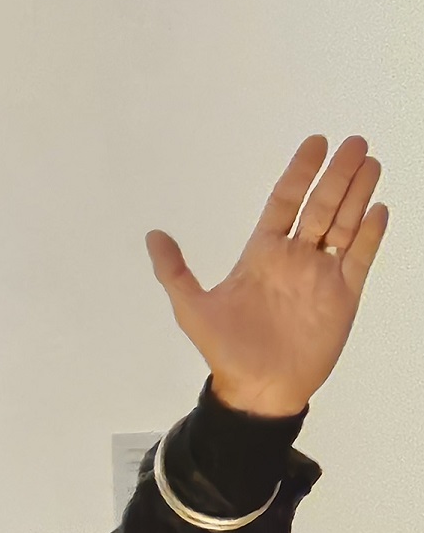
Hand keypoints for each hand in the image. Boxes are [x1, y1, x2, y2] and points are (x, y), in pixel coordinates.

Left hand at [147, 135, 387, 418]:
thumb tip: (153, 237)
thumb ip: (174, 271)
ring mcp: (321, 275)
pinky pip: (360, 258)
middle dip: (337, 175)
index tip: (315, 145)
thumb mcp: (191, 308)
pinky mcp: (343, 296)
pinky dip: (370, 234)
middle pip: (320, 206)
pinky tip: (378, 209)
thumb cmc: (224, 351)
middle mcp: (294, 259)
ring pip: (344, 224)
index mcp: (262, 254)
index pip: (284, 202)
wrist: (257, 389)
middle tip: (354, 143)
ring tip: (370, 163)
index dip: (300, 173)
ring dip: (358, 194)